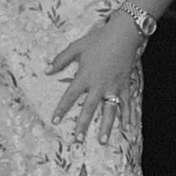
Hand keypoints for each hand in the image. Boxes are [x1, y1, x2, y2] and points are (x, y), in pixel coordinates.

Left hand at [48, 12, 143, 143]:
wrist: (123, 34)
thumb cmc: (98, 39)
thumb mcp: (76, 47)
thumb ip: (61, 60)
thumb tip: (46, 70)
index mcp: (84, 76)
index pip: (70, 96)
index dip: (62, 109)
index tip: (55, 121)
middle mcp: (98, 85)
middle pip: (89, 108)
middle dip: (83, 125)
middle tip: (78, 139)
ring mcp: (113, 87)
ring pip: (109, 110)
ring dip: (105, 126)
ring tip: (102, 141)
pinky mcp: (124, 85)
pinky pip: (126, 103)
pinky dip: (128, 115)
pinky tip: (128, 127)